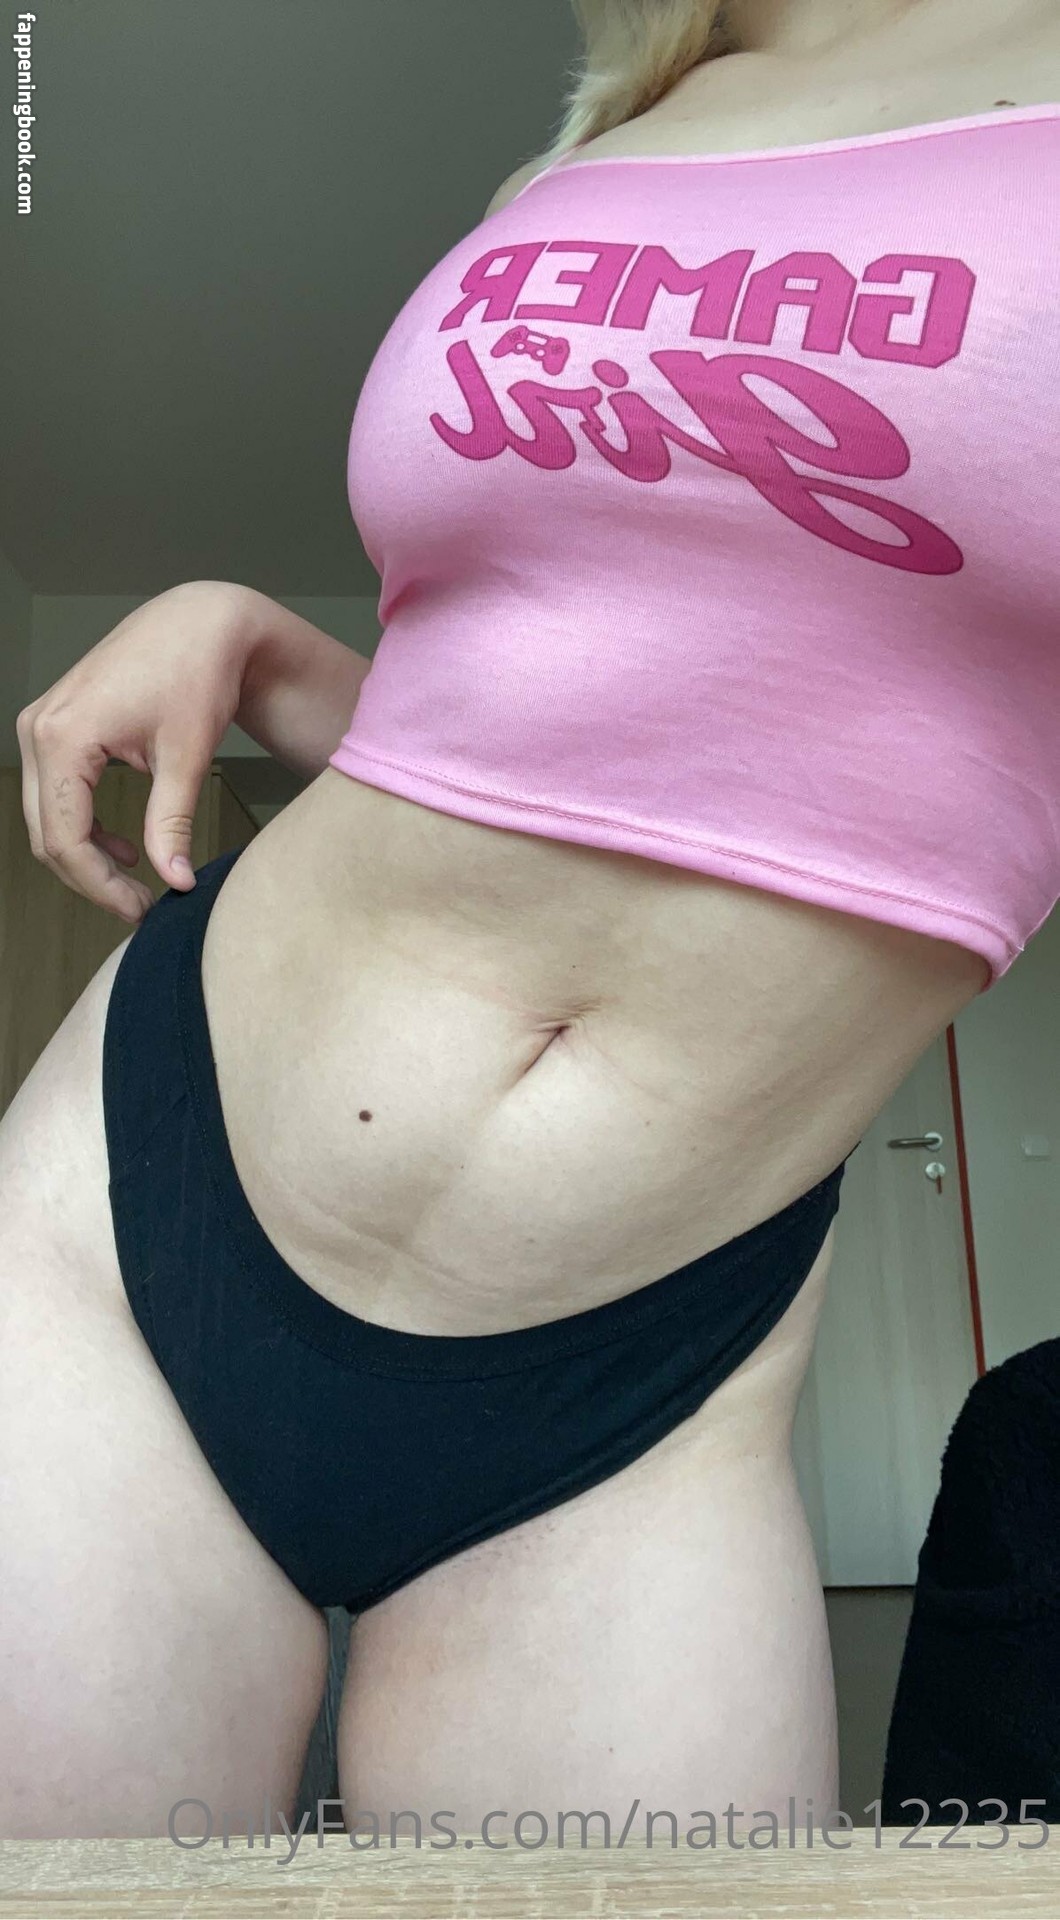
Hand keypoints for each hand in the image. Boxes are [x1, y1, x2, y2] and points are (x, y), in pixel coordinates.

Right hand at [16, 579, 254, 921]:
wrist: (199, 623)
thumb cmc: (196, 674)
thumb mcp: (187, 757)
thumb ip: (172, 823)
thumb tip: (175, 881)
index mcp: (63, 737)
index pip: (65, 839)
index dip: (100, 887)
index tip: (141, 910)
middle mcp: (38, 730)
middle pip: (46, 834)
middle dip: (90, 879)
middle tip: (139, 906)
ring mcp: (40, 725)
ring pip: (44, 818)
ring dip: (84, 856)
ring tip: (135, 883)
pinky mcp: (54, 725)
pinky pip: (52, 793)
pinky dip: (82, 826)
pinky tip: (123, 846)